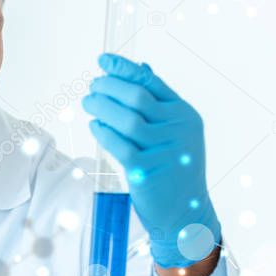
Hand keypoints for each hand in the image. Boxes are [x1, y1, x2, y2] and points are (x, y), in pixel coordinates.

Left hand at [81, 53, 220, 267]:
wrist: (186, 214)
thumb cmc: (176, 171)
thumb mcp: (177, 134)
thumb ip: (161, 103)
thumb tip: (142, 67)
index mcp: (185, 115)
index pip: (151, 82)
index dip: (124, 68)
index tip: (103, 60)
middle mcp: (178, 129)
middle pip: (137, 97)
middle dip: (109, 87)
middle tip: (92, 86)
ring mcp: (164, 150)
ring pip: (126, 118)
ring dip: (102, 107)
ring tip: (89, 103)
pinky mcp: (147, 171)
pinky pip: (118, 144)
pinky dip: (103, 132)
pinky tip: (95, 127)